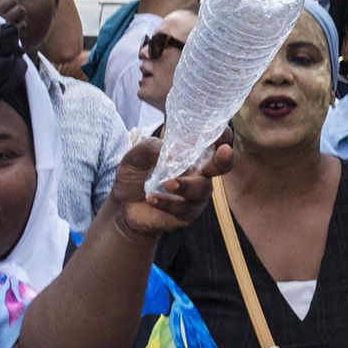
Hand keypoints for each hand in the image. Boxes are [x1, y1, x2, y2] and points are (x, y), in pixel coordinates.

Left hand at [106, 138, 229, 239]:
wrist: (122, 207)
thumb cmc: (134, 176)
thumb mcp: (135, 156)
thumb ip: (151, 147)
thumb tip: (173, 153)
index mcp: (191, 154)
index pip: (214, 141)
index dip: (222, 136)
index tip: (219, 134)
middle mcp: (199, 172)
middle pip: (222, 165)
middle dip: (224, 159)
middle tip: (225, 152)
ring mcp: (196, 194)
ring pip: (201, 188)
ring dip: (186, 184)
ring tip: (167, 183)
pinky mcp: (188, 213)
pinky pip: (184, 208)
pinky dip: (167, 202)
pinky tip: (151, 199)